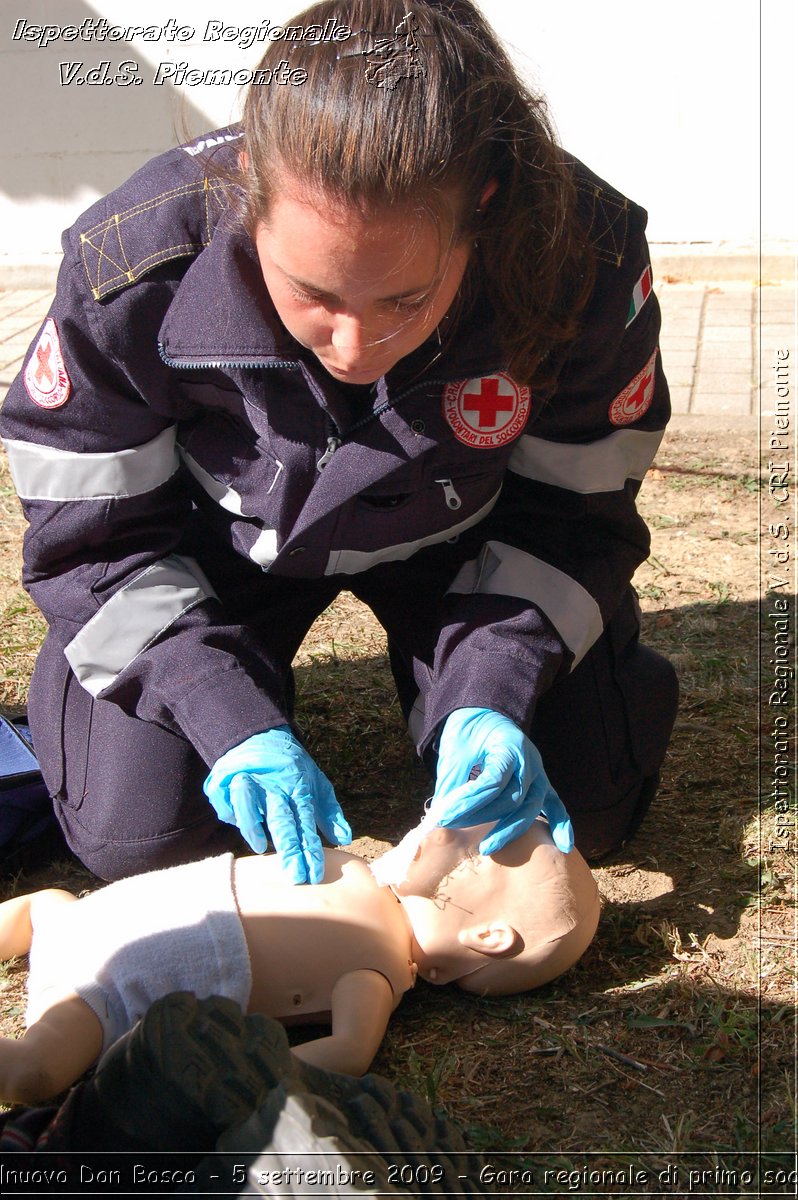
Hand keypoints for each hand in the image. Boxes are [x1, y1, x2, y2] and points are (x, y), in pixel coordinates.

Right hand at [203, 727, 351, 883]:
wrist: (259, 735)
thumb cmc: (292, 767)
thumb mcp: (317, 783)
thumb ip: (330, 812)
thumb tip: (346, 839)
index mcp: (298, 787)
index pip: (305, 822)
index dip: (310, 849)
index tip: (314, 874)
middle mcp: (273, 785)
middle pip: (281, 818)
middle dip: (289, 849)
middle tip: (295, 876)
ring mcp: (247, 780)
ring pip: (248, 802)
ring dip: (252, 825)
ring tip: (259, 847)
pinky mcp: (224, 780)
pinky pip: (225, 800)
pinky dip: (230, 812)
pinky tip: (237, 821)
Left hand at [428, 708, 572, 855]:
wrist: (485, 714)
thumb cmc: (470, 731)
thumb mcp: (456, 750)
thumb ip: (452, 782)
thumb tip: (443, 816)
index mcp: (509, 745)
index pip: (493, 781)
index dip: (469, 801)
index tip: (446, 816)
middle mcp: (529, 760)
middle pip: (514, 797)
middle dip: (483, 816)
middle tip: (456, 827)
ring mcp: (538, 772)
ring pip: (531, 806)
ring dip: (510, 829)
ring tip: (487, 848)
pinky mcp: (541, 782)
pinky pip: (555, 804)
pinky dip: (561, 824)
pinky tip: (564, 846)